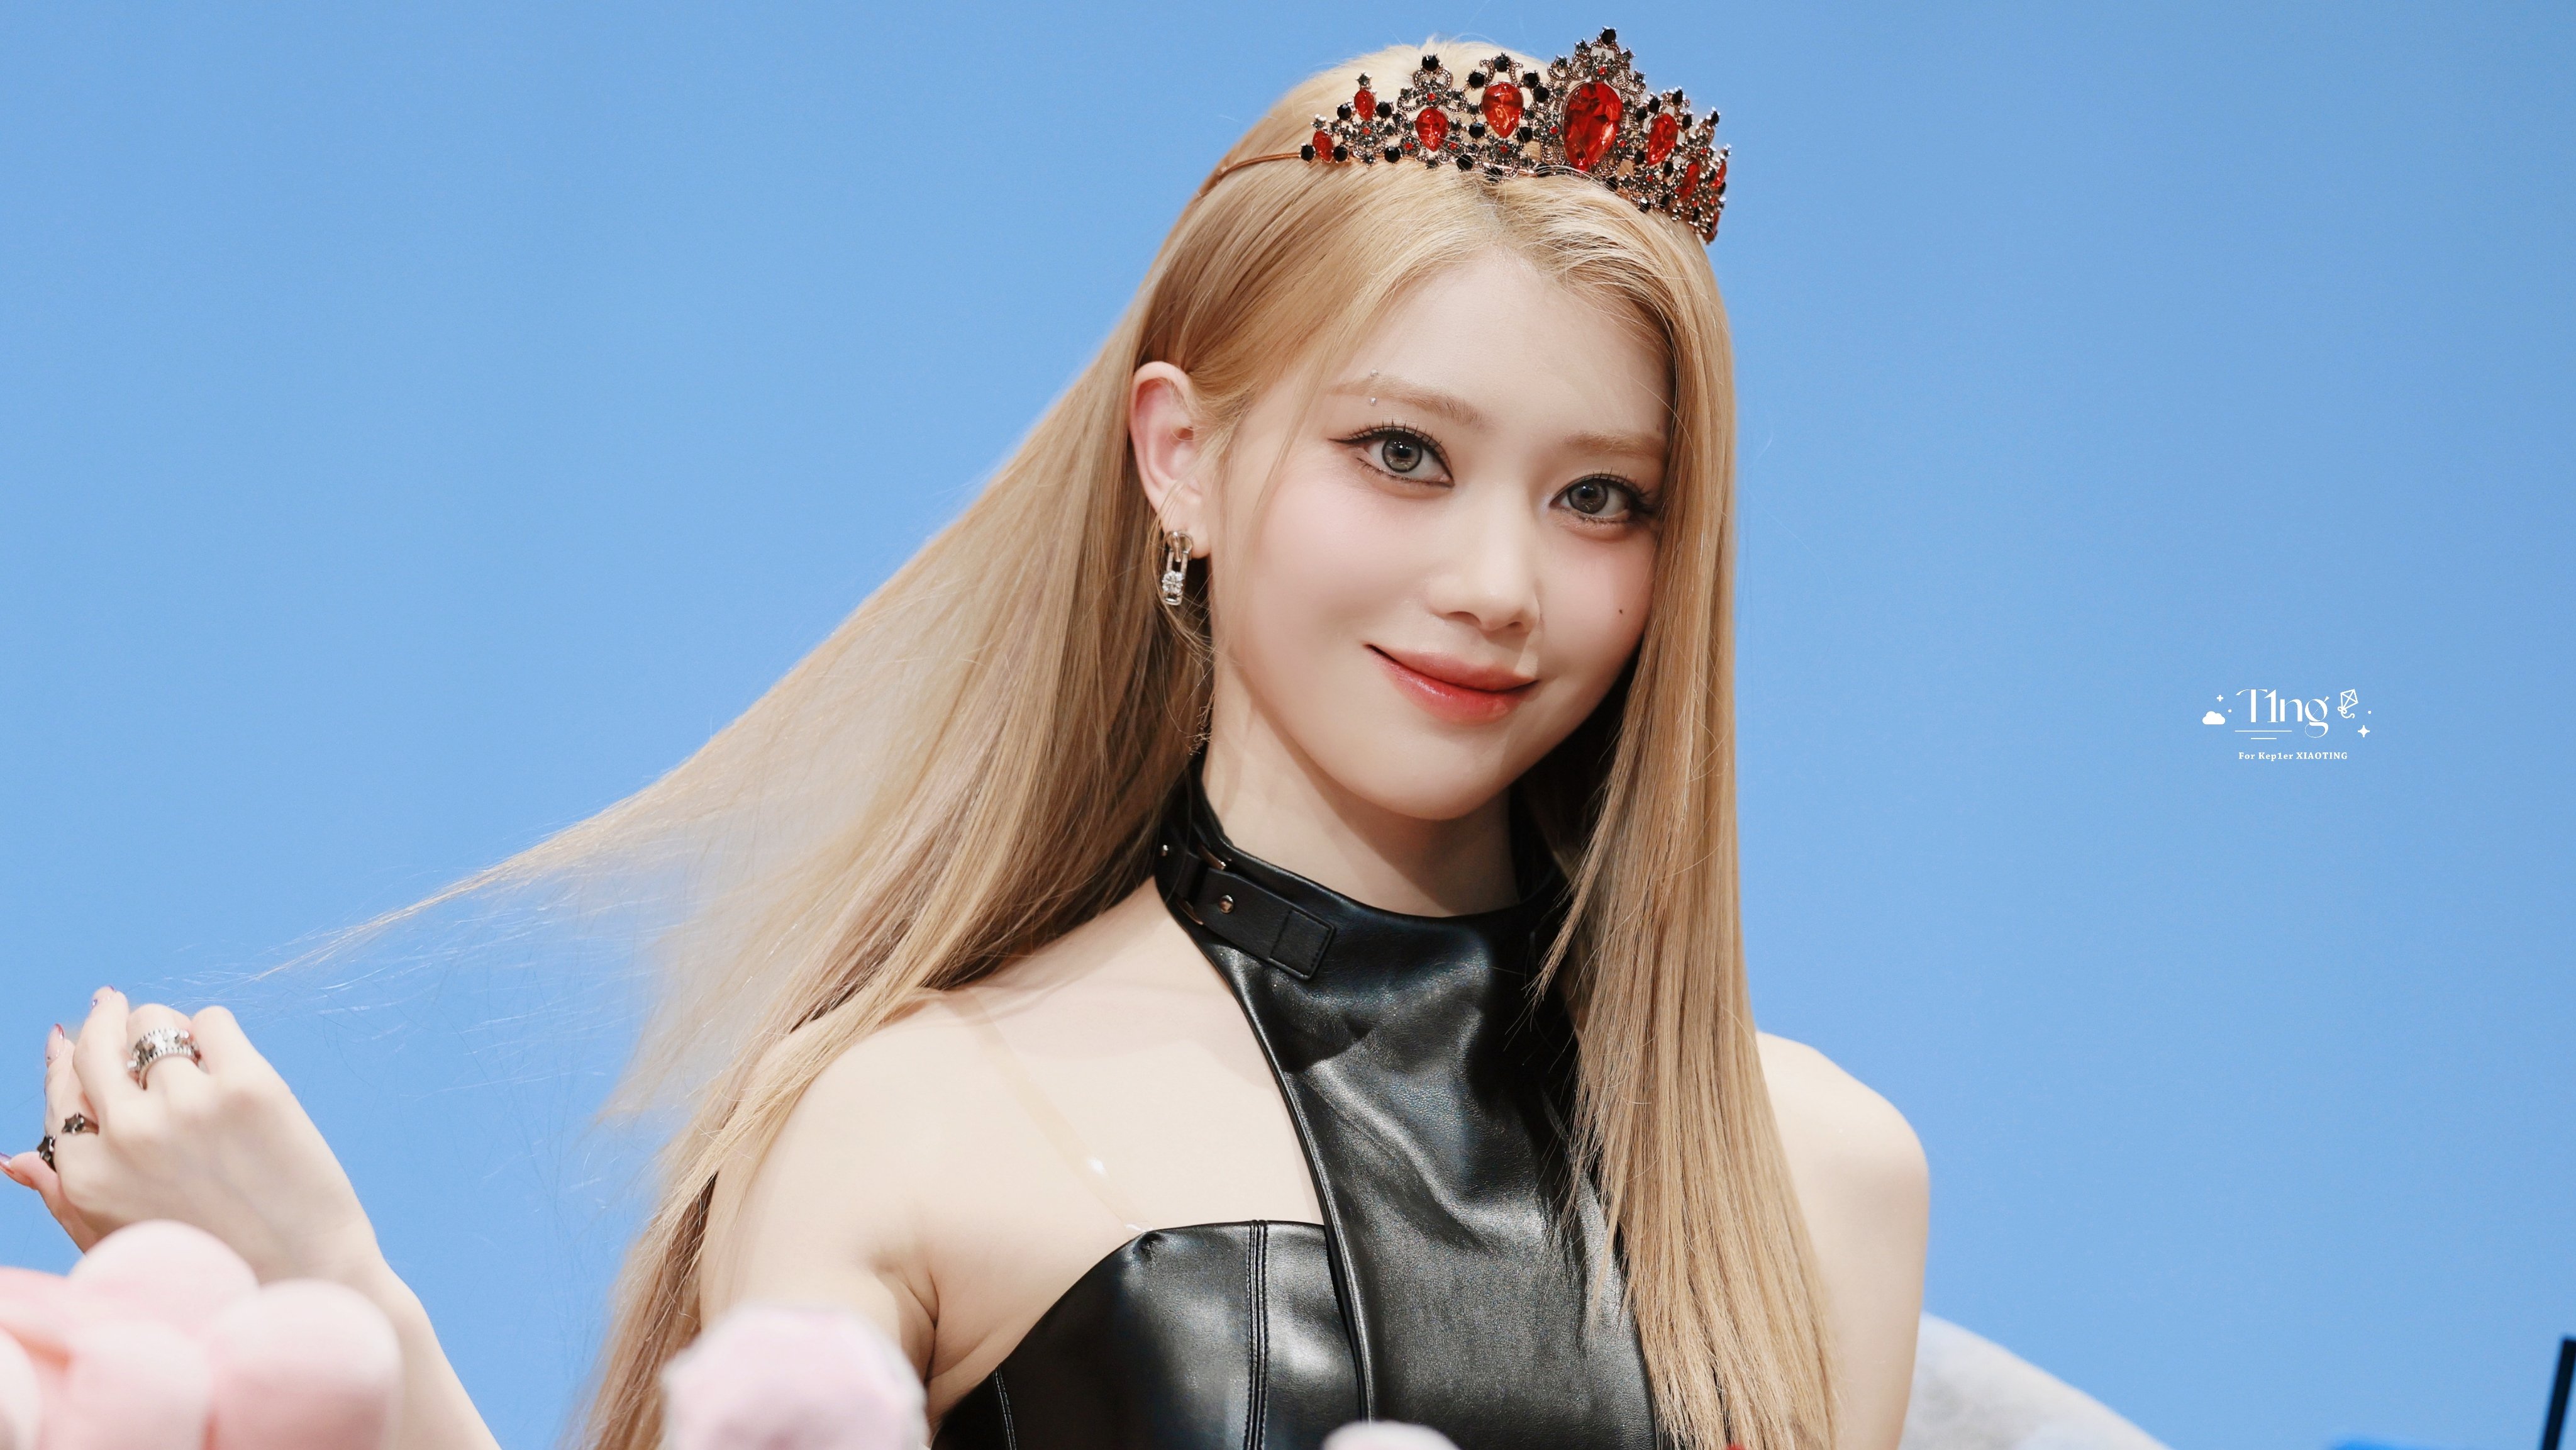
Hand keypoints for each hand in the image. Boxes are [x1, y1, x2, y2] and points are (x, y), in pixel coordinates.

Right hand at [2, 989, 383, 1287]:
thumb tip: (16, 1159)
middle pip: (97, 1044)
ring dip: (168, 1033)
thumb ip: (64, 1196)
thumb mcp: (117, 1241)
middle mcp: (127, 1134)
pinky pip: (213, 1021)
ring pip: (156, 1024)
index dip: (68, 1060)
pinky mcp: (249, 1085)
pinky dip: (215, 1031)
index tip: (74, 1035)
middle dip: (103, 1020)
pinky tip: (226, 1058)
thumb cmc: (213, 1264)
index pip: (61, 1090)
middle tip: (114, 1003)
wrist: (307, 1277)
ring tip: (188, 1052)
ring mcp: (188, 1105)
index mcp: (86, 1174)